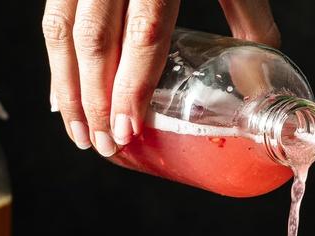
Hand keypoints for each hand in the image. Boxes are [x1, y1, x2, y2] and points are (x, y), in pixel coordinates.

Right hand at [42, 0, 279, 156]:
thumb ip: (250, 17)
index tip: (127, 129)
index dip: (131, 87)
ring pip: (63, 29)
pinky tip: (62, 90)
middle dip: (94, 100)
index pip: (143, 36)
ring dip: (66, 86)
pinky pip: (54, 13)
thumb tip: (260, 74)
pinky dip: (56, 56)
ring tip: (78, 131)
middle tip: (102, 145)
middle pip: (95, 41)